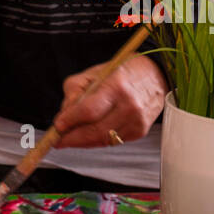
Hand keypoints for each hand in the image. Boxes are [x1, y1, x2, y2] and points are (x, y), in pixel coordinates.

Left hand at [52, 55, 167, 148]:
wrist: (156, 75)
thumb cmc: (123, 71)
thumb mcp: (95, 72)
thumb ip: (75, 91)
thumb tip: (64, 115)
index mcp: (117, 86)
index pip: (89, 110)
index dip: (70, 121)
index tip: (57, 125)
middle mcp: (129, 106)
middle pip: (95, 131)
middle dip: (72, 138)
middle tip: (57, 140)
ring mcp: (136, 121)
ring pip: (102, 140)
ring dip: (82, 142)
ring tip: (68, 138)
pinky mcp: (139, 132)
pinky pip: (112, 141)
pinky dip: (97, 140)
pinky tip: (88, 134)